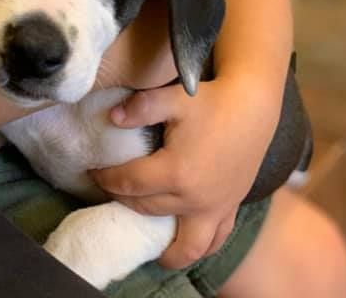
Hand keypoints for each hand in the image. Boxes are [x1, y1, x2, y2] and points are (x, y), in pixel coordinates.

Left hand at [89, 78, 276, 268]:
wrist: (252, 106)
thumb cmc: (211, 100)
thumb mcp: (172, 97)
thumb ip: (139, 107)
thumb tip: (112, 118)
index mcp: (176, 172)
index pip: (129, 183)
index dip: (106, 178)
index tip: (92, 171)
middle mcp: (195, 199)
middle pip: (147, 209)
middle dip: (123, 200)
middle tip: (109, 188)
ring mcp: (215, 208)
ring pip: (185, 244)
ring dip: (164, 249)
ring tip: (146, 241)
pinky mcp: (230, 208)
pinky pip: (213, 241)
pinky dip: (197, 248)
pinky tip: (183, 243)